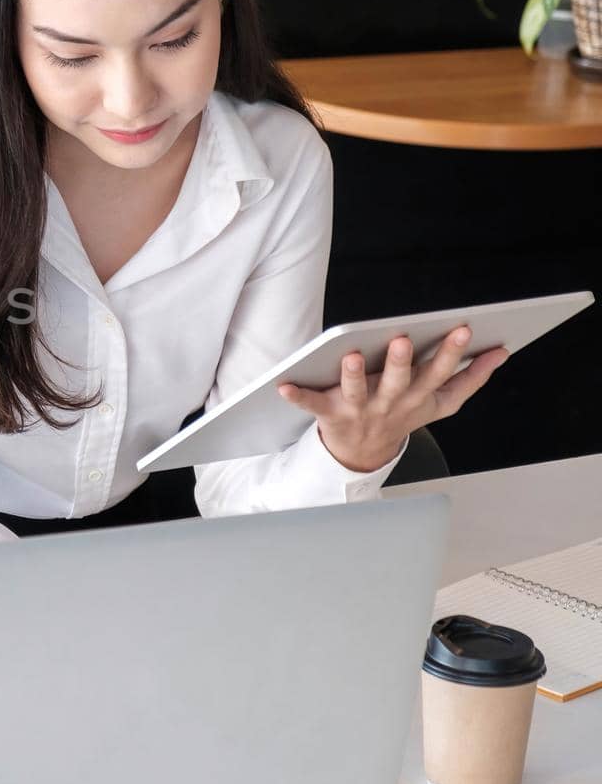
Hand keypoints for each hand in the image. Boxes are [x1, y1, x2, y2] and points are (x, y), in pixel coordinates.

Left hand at [276, 326, 508, 472]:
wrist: (362, 453)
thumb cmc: (402, 416)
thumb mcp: (441, 403)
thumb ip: (471, 377)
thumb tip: (500, 352)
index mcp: (418, 396)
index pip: (439, 372)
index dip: (451, 352)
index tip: (461, 330)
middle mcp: (390, 403)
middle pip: (398, 382)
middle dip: (401, 362)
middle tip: (401, 340)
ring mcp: (359, 410)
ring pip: (357, 391)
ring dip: (353, 375)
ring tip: (351, 355)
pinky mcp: (330, 413)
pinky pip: (311, 404)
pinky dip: (296, 396)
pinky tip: (282, 386)